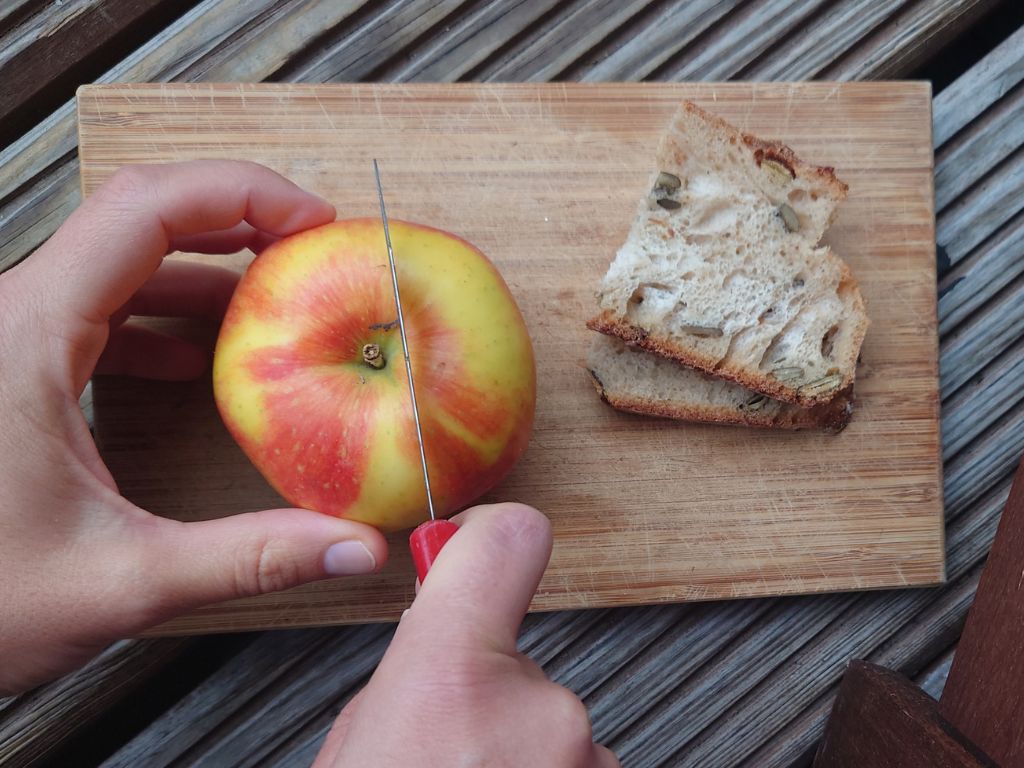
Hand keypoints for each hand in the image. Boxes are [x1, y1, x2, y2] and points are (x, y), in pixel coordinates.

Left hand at [0, 161, 388, 694]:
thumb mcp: (122, 582)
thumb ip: (250, 558)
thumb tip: (358, 548)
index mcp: (29, 335)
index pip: (146, 209)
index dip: (242, 193)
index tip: (314, 221)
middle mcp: (14, 315)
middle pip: (138, 215)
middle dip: (235, 219)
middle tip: (310, 250)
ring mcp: (11, 336)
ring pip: (119, 260)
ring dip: (202, 270)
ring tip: (274, 300)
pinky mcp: (13, 365)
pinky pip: (98, 308)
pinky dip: (160, 315)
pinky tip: (194, 360)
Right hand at [314, 503, 618, 767]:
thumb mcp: (354, 742)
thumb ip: (408, 668)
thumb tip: (438, 635)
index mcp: (453, 678)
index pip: (511, 538)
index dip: (490, 534)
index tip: (476, 545)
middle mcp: (540, 712)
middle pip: (520, 659)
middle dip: (489, 696)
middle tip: (447, 748)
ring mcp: (588, 757)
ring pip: (546, 722)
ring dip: (515, 748)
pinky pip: (575, 763)